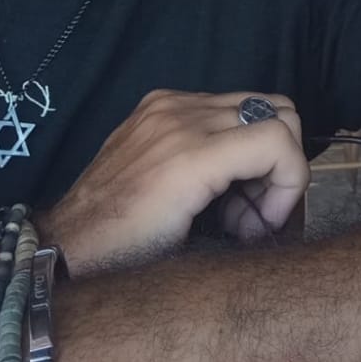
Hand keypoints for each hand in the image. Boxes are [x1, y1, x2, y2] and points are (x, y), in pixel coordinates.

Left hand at [41, 89, 308, 275]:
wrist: (68, 243)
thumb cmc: (129, 259)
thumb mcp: (196, 248)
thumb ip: (247, 213)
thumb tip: (278, 205)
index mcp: (192, 157)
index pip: (281, 138)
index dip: (292, 182)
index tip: (268, 222)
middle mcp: (182, 117)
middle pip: (279, 111)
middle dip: (282, 162)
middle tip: (258, 208)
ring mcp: (169, 103)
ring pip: (255, 103)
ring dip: (259, 148)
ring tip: (233, 196)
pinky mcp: (158, 101)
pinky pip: (219, 103)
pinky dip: (231, 135)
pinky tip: (210, 175)